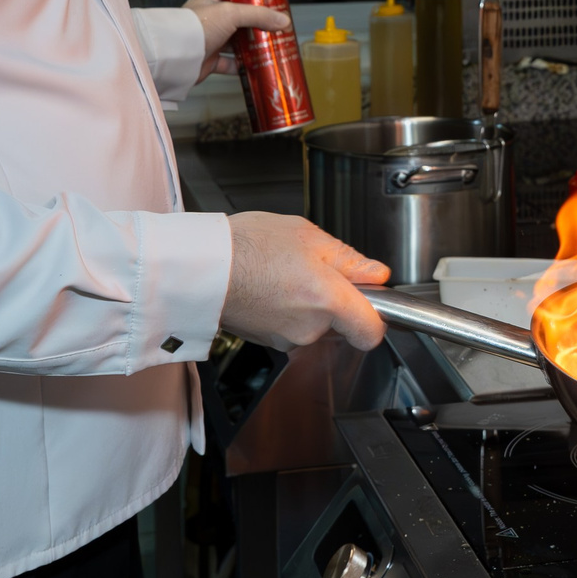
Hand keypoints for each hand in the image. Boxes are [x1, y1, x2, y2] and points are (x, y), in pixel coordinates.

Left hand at [183, 0, 290, 83]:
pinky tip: (254, 65)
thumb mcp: (231, 13)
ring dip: (251, 44)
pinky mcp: (209, 59)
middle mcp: (209, 18)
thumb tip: (283, 20)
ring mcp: (209, 39)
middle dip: (255, 22)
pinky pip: (229, 63)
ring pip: (235, 41)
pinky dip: (241, 65)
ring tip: (269, 44)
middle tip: (273, 23)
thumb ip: (258, 15)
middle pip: (237, 18)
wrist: (178, 55)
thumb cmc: (196, 26)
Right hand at [220, 213, 388, 351]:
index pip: (372, 331)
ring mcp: (287, 338)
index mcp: (328, 300)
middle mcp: (311, 328)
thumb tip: (376, 273)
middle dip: (333, 298)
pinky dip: (285, 309)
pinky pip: (290, 326)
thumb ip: (349, 259)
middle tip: (311, 267)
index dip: (376, 316)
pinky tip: (268, 285)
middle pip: (341, 322)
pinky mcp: (267, 341)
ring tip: (283, 272)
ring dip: (306, 302)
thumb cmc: (247, 246)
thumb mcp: (308, 235)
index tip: (372, 301)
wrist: (200, 268)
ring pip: (314, 324)